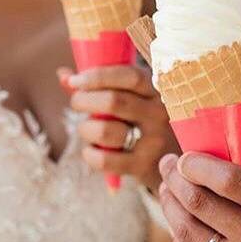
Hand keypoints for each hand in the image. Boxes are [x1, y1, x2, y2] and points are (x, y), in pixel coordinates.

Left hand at [59, 66, 178, 191]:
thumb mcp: (134, 99)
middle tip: (77, 103)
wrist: (177, 163)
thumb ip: (100, 86)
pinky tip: (92, 151)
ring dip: (86, 128)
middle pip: (113, 101)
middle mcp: (159, 113)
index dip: (98, 76)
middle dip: (83, 100)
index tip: (75, 80)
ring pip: (105, 130)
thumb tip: (63, 76)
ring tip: (88, 129)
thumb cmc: (144, 122)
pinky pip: (104, 160)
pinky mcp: (144, 166)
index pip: (129, 75)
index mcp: (157, 90)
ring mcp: (154, 141)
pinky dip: (89, 155)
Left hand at [158, 153, 240, 241]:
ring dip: (172, 205)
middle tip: (169, 165)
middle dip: (176, 178)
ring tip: (168, 190)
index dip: (199, 164)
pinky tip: (180, 223)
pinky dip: (181, 239)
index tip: (185, 155)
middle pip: (200, 204)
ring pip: (189, 233)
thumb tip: (229, 148)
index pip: (229, 181)